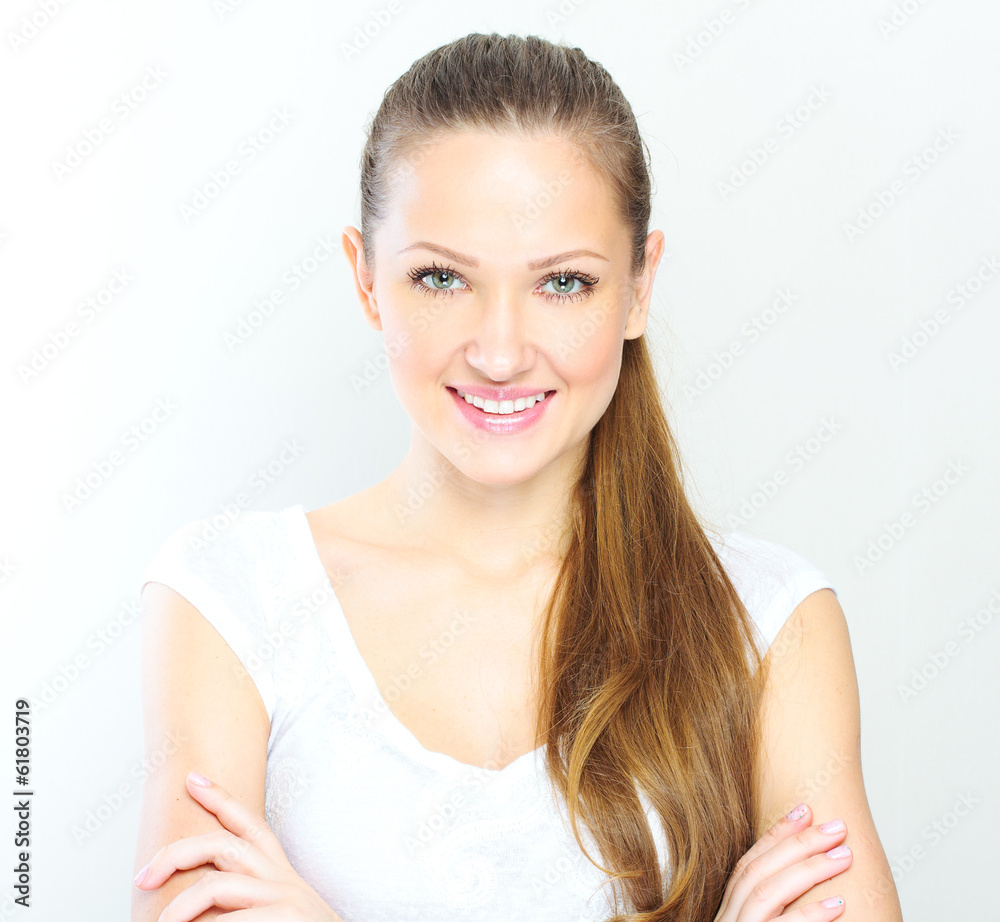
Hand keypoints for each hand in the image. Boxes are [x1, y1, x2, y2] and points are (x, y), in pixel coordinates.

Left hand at [134, 770, 344, 920]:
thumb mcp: (279, 910)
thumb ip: (247, 900)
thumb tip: (200, 898)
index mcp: (280, 873)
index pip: (249, 825)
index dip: (220, 798)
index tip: (191, 778)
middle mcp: (283, 879)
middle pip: (224, 845)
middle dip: (177, 854)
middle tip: (143, 877)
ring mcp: (285, 898)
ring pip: (217, 885)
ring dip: (180, 907)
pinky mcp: (286, 918)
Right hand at [714, 802, 852, 919]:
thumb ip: (780, 905)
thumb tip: (809, 874)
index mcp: (730, 912)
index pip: (748, 863)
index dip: (776, 834)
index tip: (806, 810)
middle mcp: (728, 919)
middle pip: (758, 870)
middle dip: (799, 843)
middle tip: (838, 828)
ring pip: (767, 891)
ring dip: (809, 870)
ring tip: (845, 856)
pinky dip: (810, 914)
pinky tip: (838, 904)